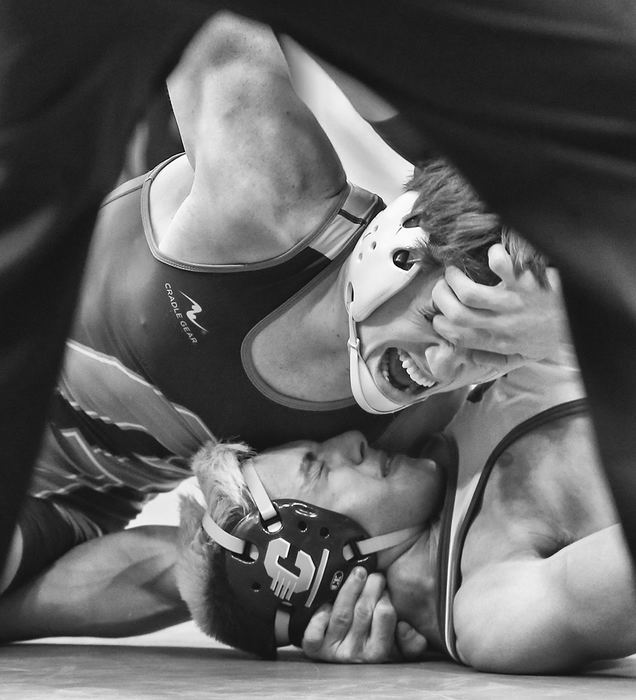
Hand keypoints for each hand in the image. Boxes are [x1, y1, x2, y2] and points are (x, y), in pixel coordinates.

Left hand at [302, 567, 426, 662]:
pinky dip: (319, 616)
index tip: (386, 587)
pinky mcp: (314, 649)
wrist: (340, 657)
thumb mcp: (397, 647)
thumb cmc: (372, 642)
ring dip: (349, 589)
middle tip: (373, 574)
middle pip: (362, 612)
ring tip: (358, 573)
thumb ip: (412, 642)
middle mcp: (356, 655)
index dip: (385, 597)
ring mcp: (333, 651)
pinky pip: (314, 633)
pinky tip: (326, 602)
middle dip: (369, 587)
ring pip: (341, 615)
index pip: (385, 617)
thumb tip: (405, 627)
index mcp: (378, 653)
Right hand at [431, 244, 568, 361]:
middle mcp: (502, 323)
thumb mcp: (521, 356)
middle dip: (441, 297)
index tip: (439, 315)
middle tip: (443, 288)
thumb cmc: (548, 335)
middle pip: (457, 314)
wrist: (580, 319)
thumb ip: (493, 360)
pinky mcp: (526, 281)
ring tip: (454, 271)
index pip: (458, 336)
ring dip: (455, 279)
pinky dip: (493, 256)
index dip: (441, 324)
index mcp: (498, 341)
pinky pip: (501, 265)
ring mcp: (514, 301)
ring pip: (470, 293)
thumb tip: (468, 356)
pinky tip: (492, 255)